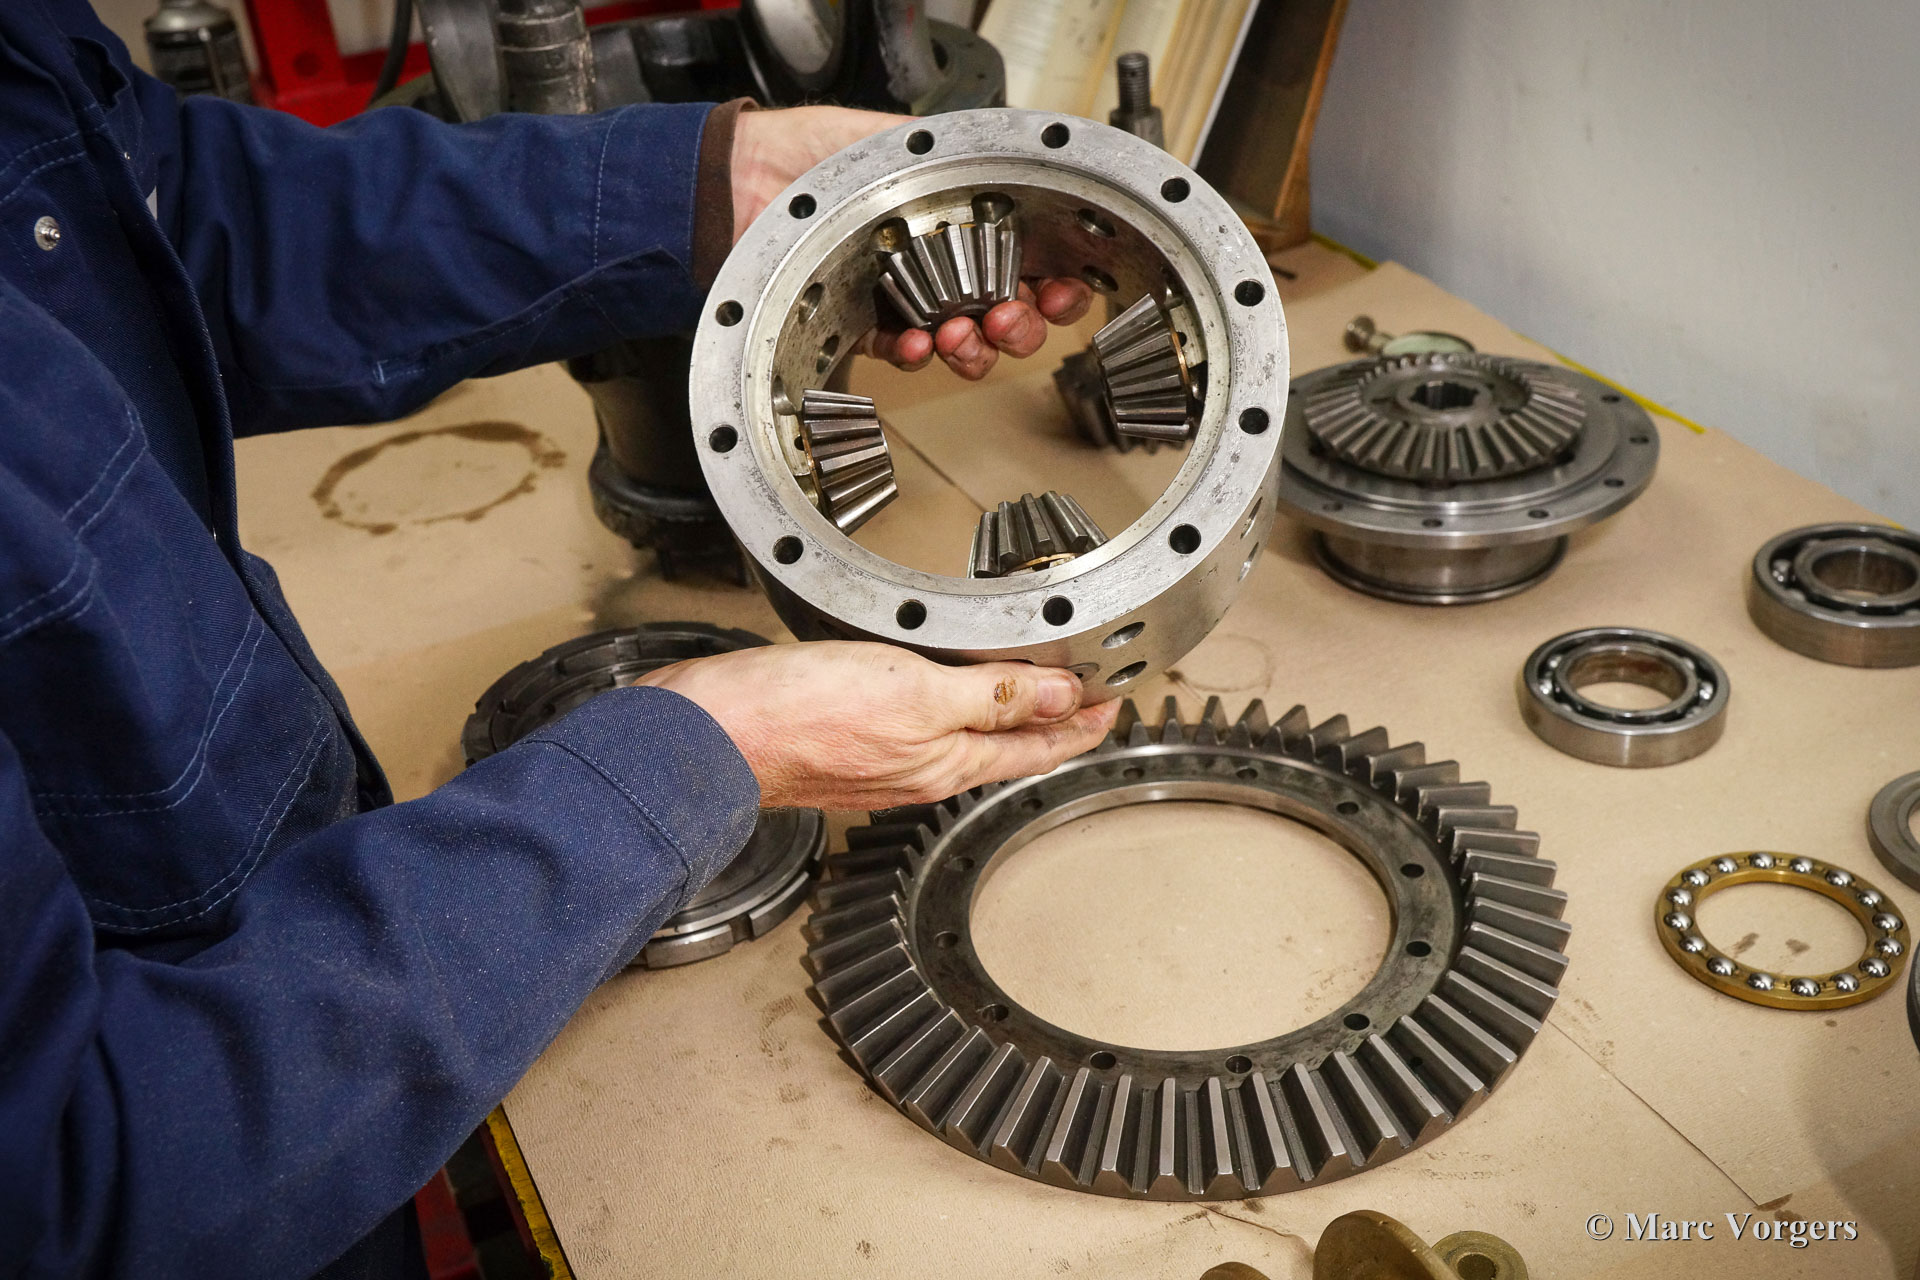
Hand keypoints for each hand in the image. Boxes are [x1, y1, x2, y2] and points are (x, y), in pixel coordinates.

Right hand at [632, 641, 1118, 809]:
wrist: (713, 734)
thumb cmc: (802, 714)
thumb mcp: (918, 691)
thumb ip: (994, 695)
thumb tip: (1060, 696)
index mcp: (947, 762)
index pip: (1037, 747)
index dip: (1082, 725)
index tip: (1112, 706)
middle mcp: (921, 772)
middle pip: (1006, 748)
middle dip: (1051, 725)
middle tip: (1085, 703)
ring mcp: (883, 765)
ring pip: (963, 742)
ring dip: (1004, 719)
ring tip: (1030, 697)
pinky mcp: (846, 748)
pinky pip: (920, 733)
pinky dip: (950, 715)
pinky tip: (942, 699)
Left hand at [731, 106, 1096, 380]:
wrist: (741, 183)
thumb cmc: (812, 151)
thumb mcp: (900, 139)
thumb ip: (957, 160)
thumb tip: (1013, 167)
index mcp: (966, 219)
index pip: (1032, 260)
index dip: (1056, 284)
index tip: (1061, 290)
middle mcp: (944, 262)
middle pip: (1009, 314)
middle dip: (1020, 326)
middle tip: (1003, 318)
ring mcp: (906, 298)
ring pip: (963, 345)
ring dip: (973, 349)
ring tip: (956, 334)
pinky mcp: (863, 325)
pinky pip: (903, 354)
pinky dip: (914, 356)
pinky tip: (914, 343)